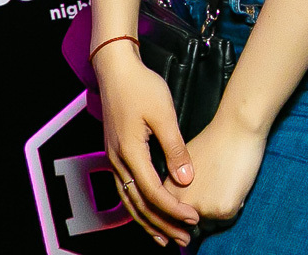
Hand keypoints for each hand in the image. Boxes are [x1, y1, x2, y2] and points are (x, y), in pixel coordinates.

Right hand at [94, 46, 197, 245]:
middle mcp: (118, 161)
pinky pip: (126, 191)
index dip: (174, 209)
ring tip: (166, 237)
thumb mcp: (164, 114)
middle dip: (162, 225)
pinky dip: (138, 208)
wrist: (116, 70)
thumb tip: (186, 179)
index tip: (193, 219)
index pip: (153, 193)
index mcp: (130, 153)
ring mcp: (114, 160)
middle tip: (183, 240)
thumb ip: (175, 148)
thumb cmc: (141, 87)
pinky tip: (149, 213)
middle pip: (139, 205)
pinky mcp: (116, 155)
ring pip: (129, 202)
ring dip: (149, 222)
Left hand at [167, 120, 267, 221]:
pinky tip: (235, 183)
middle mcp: (181, 203)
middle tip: (214, 188)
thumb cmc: (214, 141)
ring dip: (218, 209)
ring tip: (225, 182)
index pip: (170, 216)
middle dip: (201, 214)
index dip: (180, 217)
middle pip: (190, 222)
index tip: (192, 213)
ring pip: (211, 222)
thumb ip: (179, 184)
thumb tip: (181, 201)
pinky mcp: (222, 210)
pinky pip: (229, 217)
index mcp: (169, 190)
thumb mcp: (185, 162)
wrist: (236, 128)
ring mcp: (201, 207)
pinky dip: (235, 204)